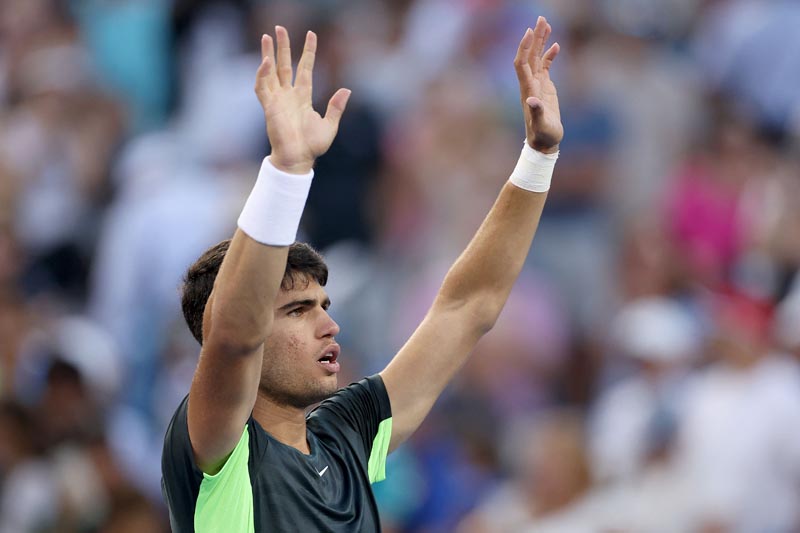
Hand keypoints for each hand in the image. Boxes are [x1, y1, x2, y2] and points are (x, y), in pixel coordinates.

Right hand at [255, 26, 350, 173]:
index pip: (305, 68)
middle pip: (285, 65)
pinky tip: (266, 61)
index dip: (308, 51)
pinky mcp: (268, 107)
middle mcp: (288, 95)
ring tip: (266, 36)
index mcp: (303, 97)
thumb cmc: (312, 146)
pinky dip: (262, 74)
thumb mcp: (330, 125)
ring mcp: (277, 100)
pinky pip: (262, 87)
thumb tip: (347, 90)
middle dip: (283, 46)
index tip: (311, 34)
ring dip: (268, 53)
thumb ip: (336, 107)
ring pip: (270, 71)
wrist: (298, 159)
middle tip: (279, 28)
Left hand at [514, 17, 562, 153]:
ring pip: (536, 57)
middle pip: (529, 55)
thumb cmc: (543, 136)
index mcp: (528, 90)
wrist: (543, 143)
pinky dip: (549, 54)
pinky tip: (556, 45)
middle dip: (534, 37)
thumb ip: (537, 112)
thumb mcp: (541, 125)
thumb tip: (533, 100)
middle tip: (541, 18)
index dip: (524, 48)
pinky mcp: (545, 87)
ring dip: (541, 41)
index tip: (529, 32)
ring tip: (546, 23)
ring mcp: (537, 84)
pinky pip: (545, 66)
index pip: (522, 64)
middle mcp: (530, 84)